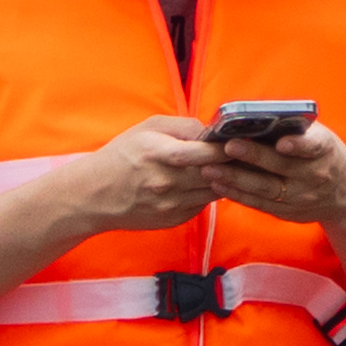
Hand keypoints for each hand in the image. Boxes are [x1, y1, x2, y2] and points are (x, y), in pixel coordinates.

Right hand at [49, 114, 248, 244]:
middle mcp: (166, 182)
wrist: (94, 195)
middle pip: (215, 174)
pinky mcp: (175, 219)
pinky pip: (204, 204)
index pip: (204, 153)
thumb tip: (213, 131)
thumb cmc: (122, 156)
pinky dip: (210, 192)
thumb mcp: (148, 128)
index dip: (227, 148)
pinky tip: (211, 182)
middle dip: (234, 164)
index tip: (243, 141)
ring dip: (226, 179)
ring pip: (214, 191)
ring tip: (237, 166)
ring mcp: (171, 204)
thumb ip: (184, 126)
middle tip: (251, 153)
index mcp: (158, 154)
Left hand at [212, 117, 345, 234]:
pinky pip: (260, 204)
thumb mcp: (320, 136)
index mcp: (324, 150)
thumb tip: (253, 118)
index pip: (313, 146)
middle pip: (281, 167)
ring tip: (210, 169)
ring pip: (265, 189)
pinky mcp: (289, 213)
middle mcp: (315, 175)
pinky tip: (218, 185)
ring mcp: (302, 198)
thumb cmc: (323, 154)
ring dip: (235, 179)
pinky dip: (238, 195)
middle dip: (253, 157)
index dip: (297, 145)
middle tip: (227, 147)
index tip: (282, 143)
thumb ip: (294, 129)